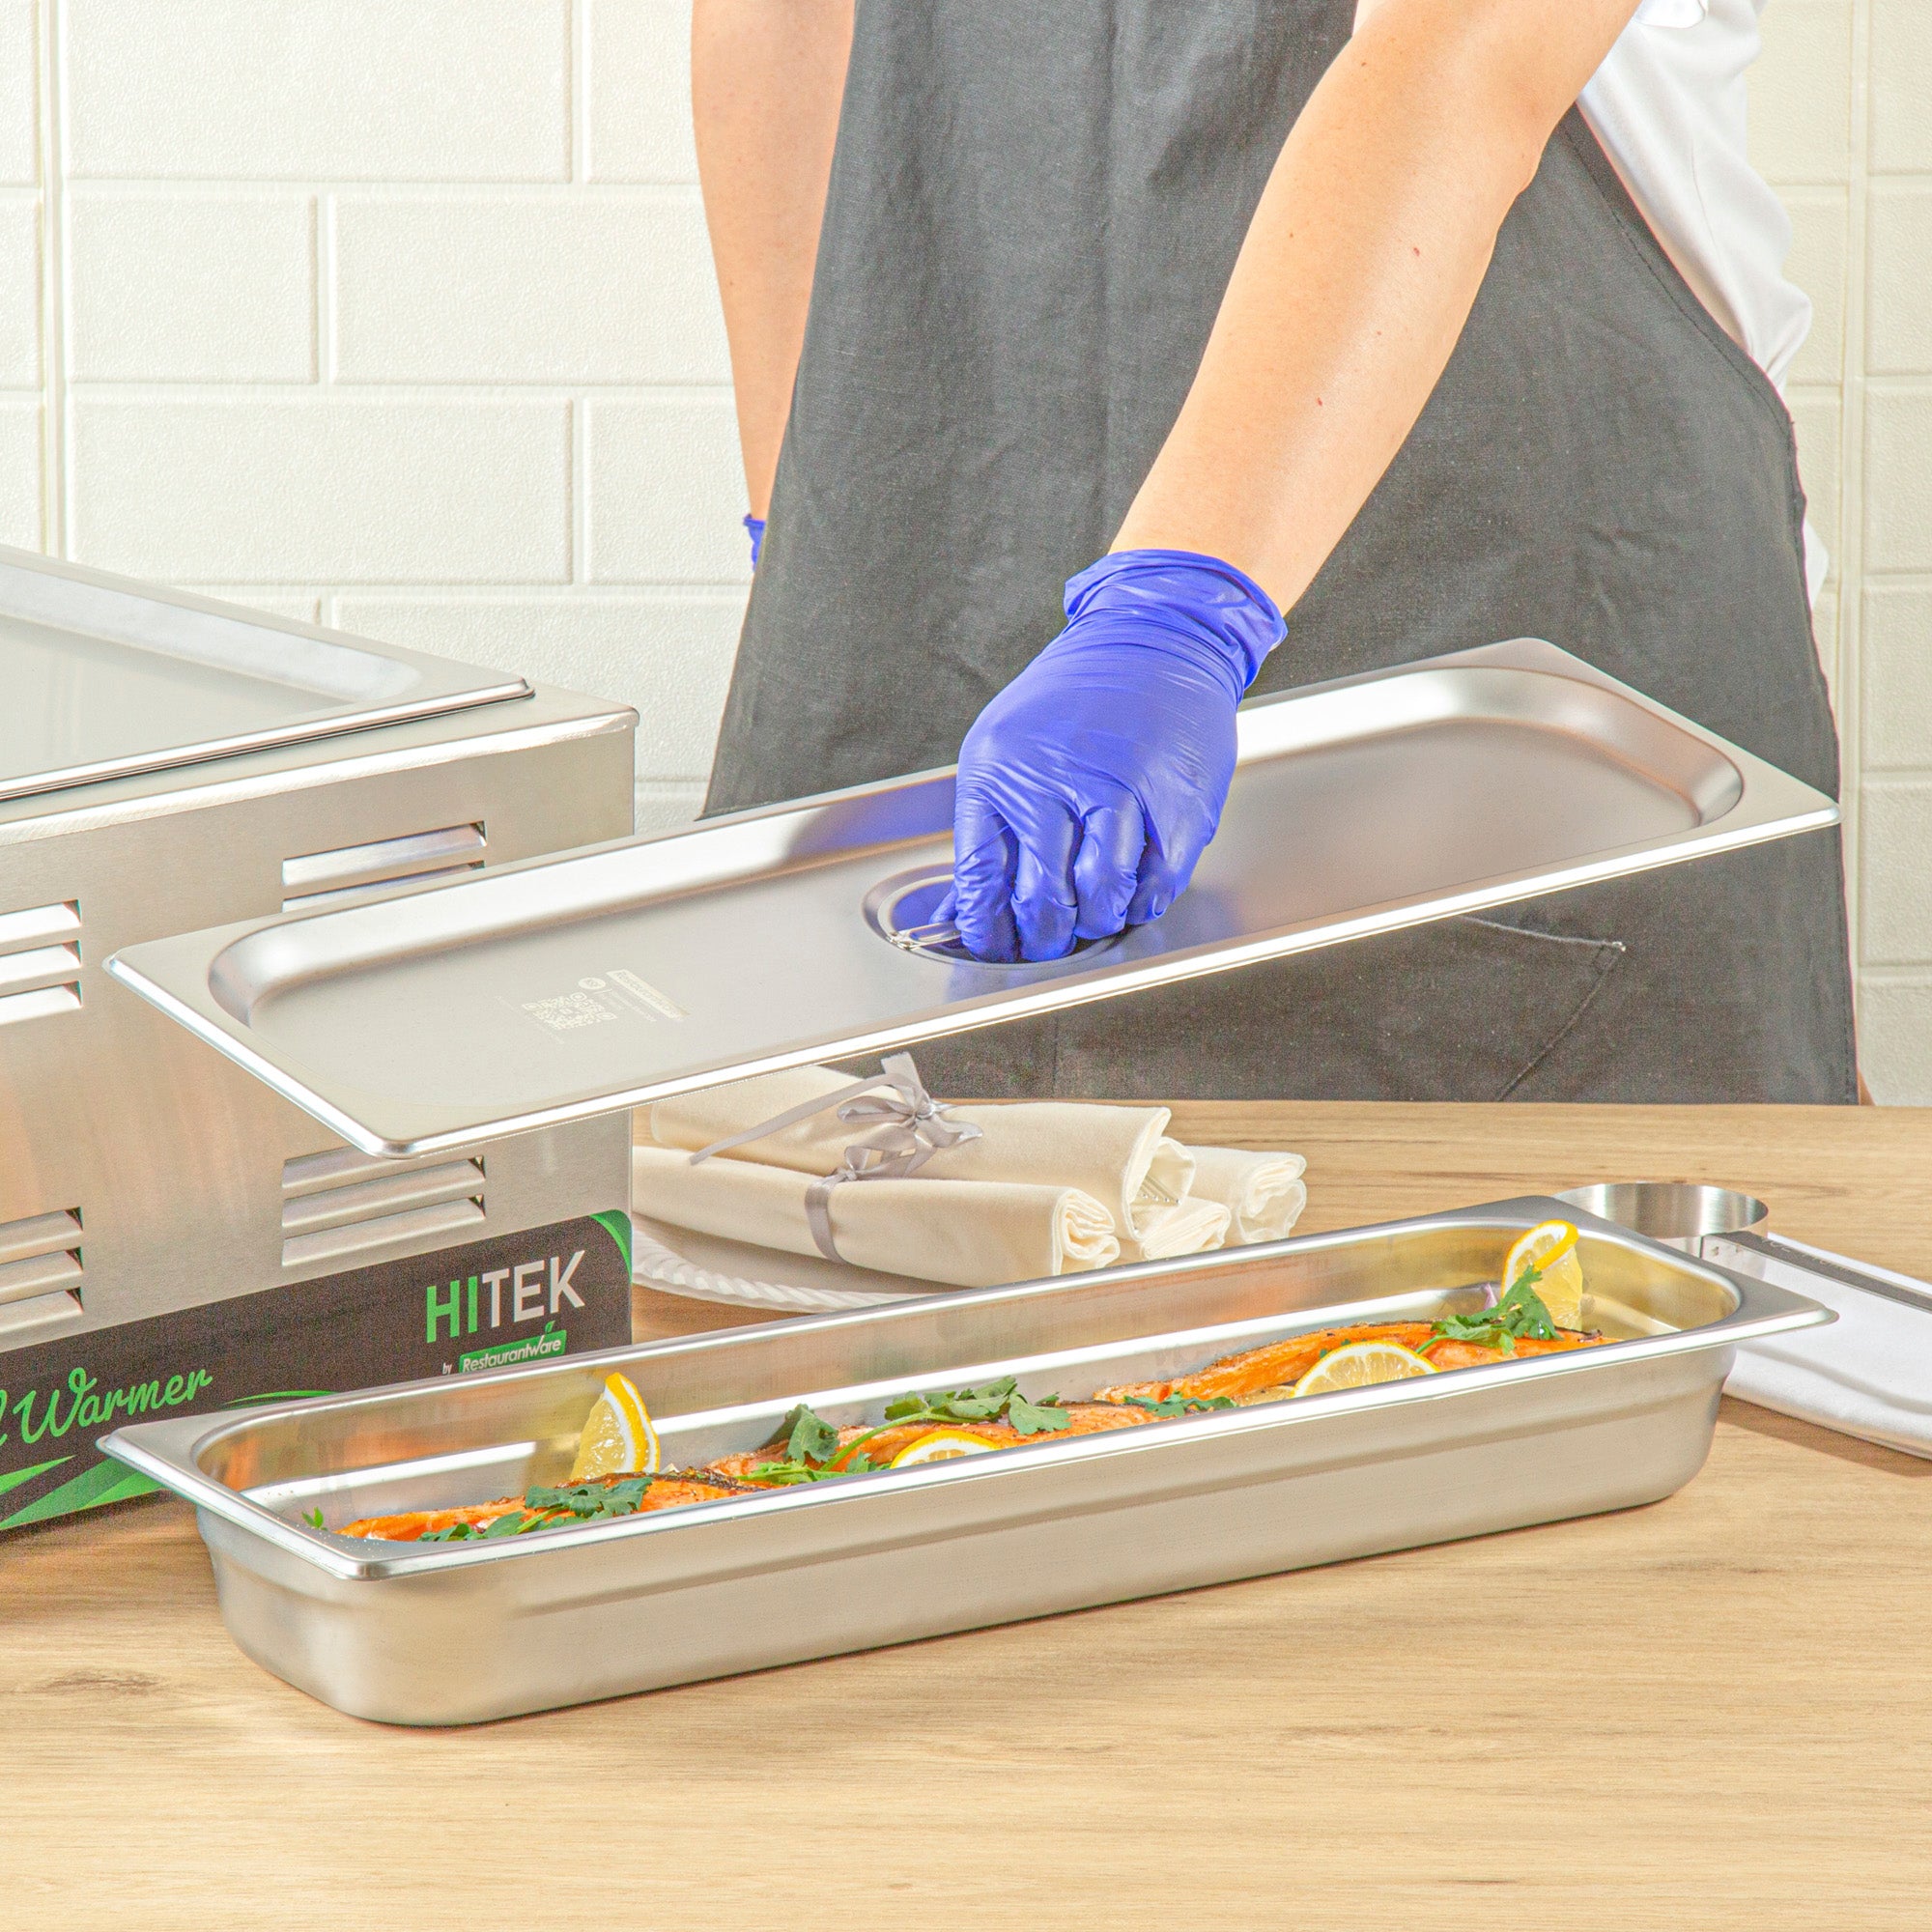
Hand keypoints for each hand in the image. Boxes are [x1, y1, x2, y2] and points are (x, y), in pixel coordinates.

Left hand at [949, 549, 1284, 961]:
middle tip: (1048, 941)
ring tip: (1091, 915)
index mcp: (1001, 767)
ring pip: (1101, 898)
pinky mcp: (1175, 801)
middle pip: (1042, 898)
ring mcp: (1120, 789)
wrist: (1155, 641)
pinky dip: (1140, 903)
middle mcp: (1056, 777)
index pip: (982, 876)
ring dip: (1095, 922)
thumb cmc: (1078, 700)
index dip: (988, 927)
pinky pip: (1154, 884)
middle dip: (1044, 937)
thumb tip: (968, 909)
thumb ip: (990, 828)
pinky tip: (1130, 892)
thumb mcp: (1007, 747)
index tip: (994, 945)